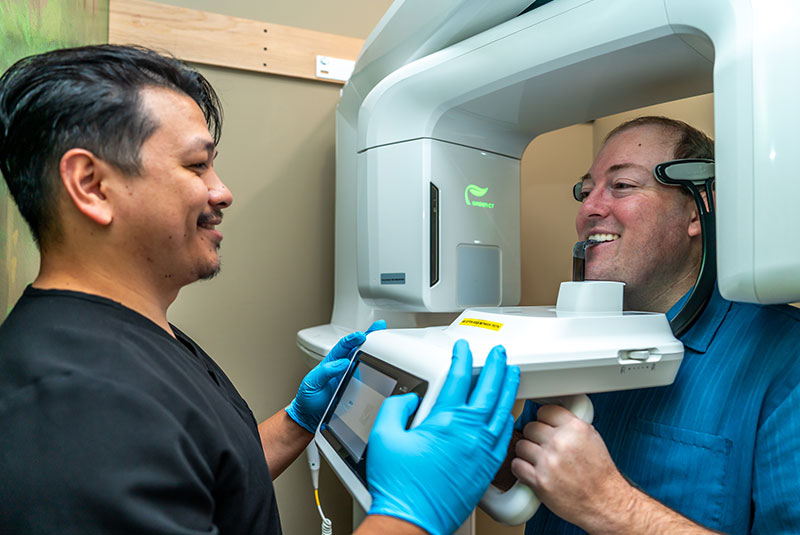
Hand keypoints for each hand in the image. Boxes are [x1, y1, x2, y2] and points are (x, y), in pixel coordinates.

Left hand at [286, 320, 385, 432]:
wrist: (312, 416)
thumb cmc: (309, 398)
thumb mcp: (311, 383)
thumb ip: (325, 372)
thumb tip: (342, 363)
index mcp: (331, 362)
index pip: (343, 346)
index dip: (352, 339)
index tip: (361, 335)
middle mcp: (343, 366)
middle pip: (358, 348)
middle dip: (369, 336)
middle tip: (379, 327)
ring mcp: (351, 376)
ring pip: (365, 359)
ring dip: (375, 350)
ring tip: (386, 340)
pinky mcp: (358, 387)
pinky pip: (368, 376)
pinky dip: (377, 369)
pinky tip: (384, 364)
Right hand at [366, 340, 519, 534]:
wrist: (412, 519)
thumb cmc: (399, 486)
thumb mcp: (383, 436)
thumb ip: (396, 408)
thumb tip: (410, 397)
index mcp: (444, 421)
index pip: (458, 378)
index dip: (461, 358)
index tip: (462, 349)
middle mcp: (468, 433)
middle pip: (489, 389)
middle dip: (496, 366)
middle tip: (499, 353)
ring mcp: (481, 451)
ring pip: (503, 410)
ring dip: (508, 388)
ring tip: (512, 373)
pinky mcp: (487, 469)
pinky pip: (505, 437)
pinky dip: (508, 419)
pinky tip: (508, 413)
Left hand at [510, 404, 629, 528]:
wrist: (604, 502)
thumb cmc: (599, 474)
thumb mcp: (592, 439)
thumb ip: (570, 425)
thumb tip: (550, 418)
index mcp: (575, 428)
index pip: (545, 411)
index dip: (544, 420)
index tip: (544, 426)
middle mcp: (561, 442)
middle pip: (530, 427)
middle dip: (534, 437)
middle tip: (541, 446)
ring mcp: (548, 461)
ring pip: (521, 445)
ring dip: (526, 453)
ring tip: (537, 459)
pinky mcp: (539, 480)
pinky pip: (516, 465)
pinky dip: (521, 468)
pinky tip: (530, 470)